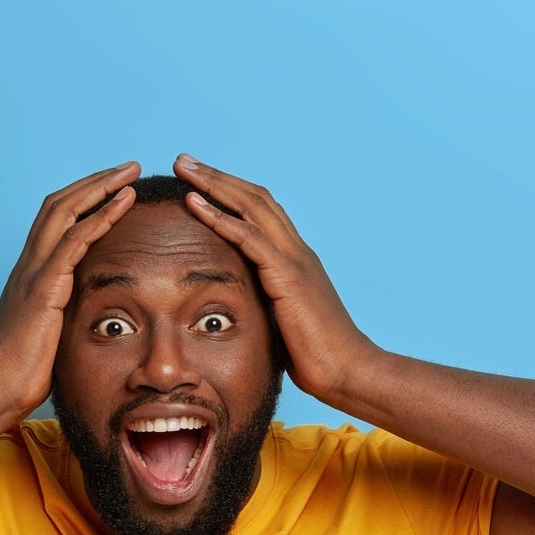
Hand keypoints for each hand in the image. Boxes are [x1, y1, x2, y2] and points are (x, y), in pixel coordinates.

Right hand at [0, 161, 141, 417]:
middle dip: (95, 181)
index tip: (114, 187)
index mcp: (31, 273)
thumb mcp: (50, 335)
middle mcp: (29, 264)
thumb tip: (88, 319)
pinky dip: (99, 217)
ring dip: (100, 188)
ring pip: (64, 211)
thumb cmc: (22, 372)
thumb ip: (65, 317)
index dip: (84, 199)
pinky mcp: (42, 287)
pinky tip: (122, 203)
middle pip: (59, 204)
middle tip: (127, 167)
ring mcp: (33, 272)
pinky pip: (73, 240)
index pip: (55, 220)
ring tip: (130, 175)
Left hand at [173, 155, 379, 405]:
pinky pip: (249, 237)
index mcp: (296, 261)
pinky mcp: (288, 278)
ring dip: (214, 185)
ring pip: (251, 206)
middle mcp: (297, 251)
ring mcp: (294, 261)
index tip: (201, 182)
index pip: (263, 213)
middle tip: (186, 161)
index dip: (232, 193)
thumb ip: (267, 309)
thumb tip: (243, 315)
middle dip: (218, 177)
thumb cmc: (318, 359)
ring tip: (185, 169)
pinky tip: (194, 203)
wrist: (349, 372)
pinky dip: (220, 217)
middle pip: (255, 198)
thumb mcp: (285, 325)